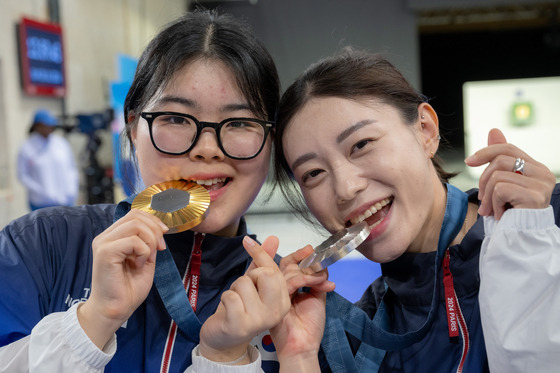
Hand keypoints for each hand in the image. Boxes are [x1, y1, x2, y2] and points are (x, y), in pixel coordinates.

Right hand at [78, 209, 167, 348]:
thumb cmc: (128, 289)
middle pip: (136, 216)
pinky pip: (132, 241)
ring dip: (149, 242)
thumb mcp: (145, 259)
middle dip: (155, 230)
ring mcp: (103, 243)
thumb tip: (159, 229)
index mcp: (113, 236)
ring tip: (146, 259)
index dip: (154, 221)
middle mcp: (105, 236)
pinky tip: (138, 265)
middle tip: (160, 249)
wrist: (115, 310)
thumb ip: (149, 243)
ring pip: (136, 225)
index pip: (135, 214)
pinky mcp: (104, 252)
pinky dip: (143, 252)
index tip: (163, 237)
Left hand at [198, 236, 290, 363]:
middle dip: (249, 276)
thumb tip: (273, 238)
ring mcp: (259, 320)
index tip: (248, 241)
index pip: (274, 269)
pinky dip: (225, 298)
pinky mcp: (239, 325)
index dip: (260, 254)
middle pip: (265, 274)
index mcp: (284, 301)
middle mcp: (276, 312)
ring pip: (244, 283)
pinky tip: (228, 310)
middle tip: (245, 290)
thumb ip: (264, 262)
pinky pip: (230, 296)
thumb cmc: (240, 309)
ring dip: (234, 288)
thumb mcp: (254, 284)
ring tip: (236, 302)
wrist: (225, 339)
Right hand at [272, 246, 335, 370]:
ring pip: (289, 272)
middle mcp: (280, 289)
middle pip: (285, 265)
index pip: (288, 265)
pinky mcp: (275, 300)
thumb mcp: (317, 297)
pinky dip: (306, 279)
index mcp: (288, 287)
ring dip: (309, 272)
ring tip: (323, 280)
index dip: (298, 256)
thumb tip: (320, 265)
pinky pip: (290, 282)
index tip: (310, 250)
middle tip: (312, 254)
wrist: (304, 345)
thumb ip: (316, 280)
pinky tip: (318, 283)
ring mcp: (276, 294)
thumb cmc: (309, 327)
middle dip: (299, 257)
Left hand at [465, 128, 555, 218]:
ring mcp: (541, 185)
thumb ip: (500, 158)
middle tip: (481, 199)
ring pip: (497, 175)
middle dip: (483, 179)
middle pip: (501, 159)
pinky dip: (494, 203)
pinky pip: (500, 189)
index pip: (509, 149)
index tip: (468, 161)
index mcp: (536, 168)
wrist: (518, 240)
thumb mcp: (502, 183)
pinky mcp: (534, 196)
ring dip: (487, 195)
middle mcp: (543, 174)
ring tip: (490, 210)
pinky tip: (500, 215)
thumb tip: (494, 130)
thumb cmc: (509, 213)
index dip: (486, 151)